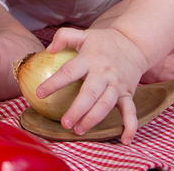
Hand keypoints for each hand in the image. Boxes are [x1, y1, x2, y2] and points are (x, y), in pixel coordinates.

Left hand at [38, 26, 148, 142]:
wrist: (134, 42)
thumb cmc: (103, 42)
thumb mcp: (84, 34)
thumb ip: (64, 37)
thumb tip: (49, 49)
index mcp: (90, 59)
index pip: (69, 71)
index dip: (54, 83)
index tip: (40, 93)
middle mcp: (103, 73)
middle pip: (89, 94)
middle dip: (77, 110)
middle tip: (64, 123)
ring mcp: (117, 85)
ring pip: (105, 105)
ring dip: (93, 119)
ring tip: (78, 130)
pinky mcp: (128, 93)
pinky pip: (130, 111)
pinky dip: (130, 126)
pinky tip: (125, 140)